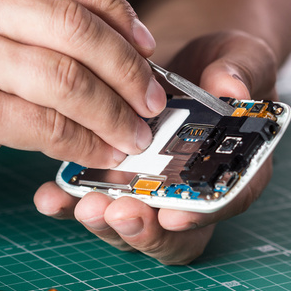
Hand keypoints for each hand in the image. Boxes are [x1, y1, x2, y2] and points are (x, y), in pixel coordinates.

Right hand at [0, 0, 165, 213]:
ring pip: (72, 79)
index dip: (118, 9)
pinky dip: (85, 143)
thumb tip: (105, 49)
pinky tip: (97, 154)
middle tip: (152, 102)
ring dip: (115, 114)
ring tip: (134, 137)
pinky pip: (49, 124)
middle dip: (131, 71)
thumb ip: (21, 26)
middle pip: (81, 27)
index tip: (144, 47)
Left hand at [35, 31, 278, 263]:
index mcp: (235, 168)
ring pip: (130, 225)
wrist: (186, 58)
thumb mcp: (240, 59)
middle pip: (173, 232)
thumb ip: (240, 74)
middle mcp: (193, 190)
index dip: (200, 214)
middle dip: (144, 228)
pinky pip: (95, 202)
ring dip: (106, 221)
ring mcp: (151, 190)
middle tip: (119, 211)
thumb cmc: (221, 66)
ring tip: (85, 204)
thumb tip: (233, 87)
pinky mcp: (115, 179)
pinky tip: (50, 196)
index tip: (172, 213)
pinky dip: (71, 203)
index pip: (225, 203)